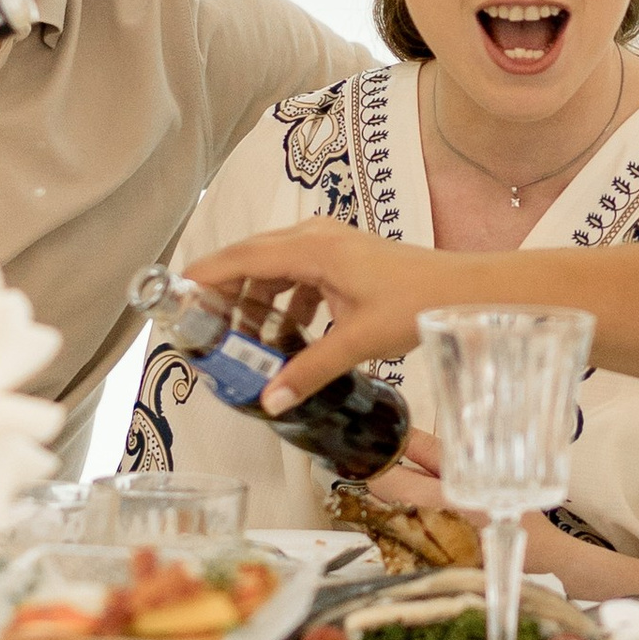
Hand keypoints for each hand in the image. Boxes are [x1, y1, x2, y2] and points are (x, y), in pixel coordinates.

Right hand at [185, 222, 437, 404]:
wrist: (463, 289)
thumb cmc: (414, 304)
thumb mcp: (356, 341)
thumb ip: (309, 371)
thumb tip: (270, 402)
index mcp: (312, 249)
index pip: (243, 256)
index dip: (206, 274)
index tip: (175, 292)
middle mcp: (316, 237)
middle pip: (253, 258)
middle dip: (226, 291)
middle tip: (203, 326)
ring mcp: (331, 243)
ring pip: (276, 267)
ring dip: (258, 300)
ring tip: (245, 341)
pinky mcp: (344, 257)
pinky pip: (298, 274)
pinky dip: (285, 301)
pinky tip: (288, 336)